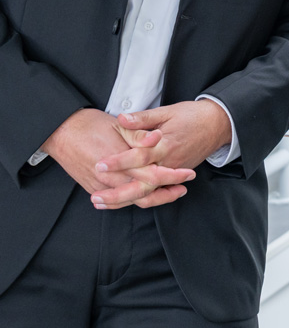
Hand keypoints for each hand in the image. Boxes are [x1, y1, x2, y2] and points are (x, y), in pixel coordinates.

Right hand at [41, 108, 194, 206]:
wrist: (62, 133)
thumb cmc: (90, 125)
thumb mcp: (118, 126)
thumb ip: (139, 134)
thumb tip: (158, 137)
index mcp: (121, 161)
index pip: (153, 175)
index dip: (172, 176)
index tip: (187, 174)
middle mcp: (112, 179)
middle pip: (146, 194)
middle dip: (168, 192)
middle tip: (185, 185)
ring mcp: (102, 187)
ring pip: (133, 201)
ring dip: (155, 199)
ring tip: (171, 193)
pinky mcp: (94, 189)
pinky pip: (118, 202)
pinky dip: (134, 201)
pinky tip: (146, 197)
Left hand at [90, 100, 230, 208]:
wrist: (217, 125)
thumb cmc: (191, 115)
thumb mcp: (167, 111)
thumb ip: (143, 118)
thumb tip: (121, 118)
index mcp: (165, 145)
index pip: (139, 156)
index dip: (119, 161)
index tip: (100, 164)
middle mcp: (169, 163)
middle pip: (142, 185)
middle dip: (118, 194)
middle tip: (96, 197)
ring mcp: (173, 172)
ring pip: (148, 194)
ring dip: (125, 200)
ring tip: (103, 202)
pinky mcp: (176, 176)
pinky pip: (157, 192)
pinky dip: (140, 199)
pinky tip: (123, 202)